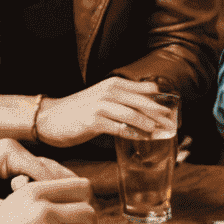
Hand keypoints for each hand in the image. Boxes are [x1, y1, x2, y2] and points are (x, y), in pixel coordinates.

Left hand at [0, 140, 73, 222]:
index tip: (74, 217)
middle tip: (83, 219)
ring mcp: (14, 159)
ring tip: (73, 220)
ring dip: (58, 196)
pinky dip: (45, 196)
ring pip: (47, 176)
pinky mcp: (10, 169)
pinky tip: (52, 216)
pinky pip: (35, 181)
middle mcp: (15, 152)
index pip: (46, 173)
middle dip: (67, 195)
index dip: (62, 196)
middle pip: (53, 172)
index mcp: (8, 153)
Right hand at [35, 77, 175, 147]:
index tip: (173, 112)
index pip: (145, 89)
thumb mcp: (102, 98)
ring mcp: (101, 105)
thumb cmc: (78, 110)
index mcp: (114, 84)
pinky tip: (142, 139)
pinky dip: (133, 133)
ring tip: (161, 132)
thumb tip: (146, 110)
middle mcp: (109, 91)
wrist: (49, 117)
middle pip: (143, 102)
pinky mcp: (93, 121)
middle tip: (172, 124)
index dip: (160, 100)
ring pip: (133, 114)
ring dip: (149, 124)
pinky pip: (119, 127)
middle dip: (160, 114)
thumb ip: (122, 101)